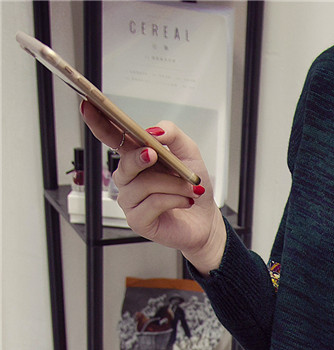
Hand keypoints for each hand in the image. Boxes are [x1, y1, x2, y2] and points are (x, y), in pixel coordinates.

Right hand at [79, 101, 226, 272]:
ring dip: (173, 184)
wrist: (205, 219)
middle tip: (156, 155)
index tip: (88, 106)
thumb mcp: (189, 153)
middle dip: (142, 158)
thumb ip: (172, 134)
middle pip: (125, 163)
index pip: (113, 138)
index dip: (100, 123)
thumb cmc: (193, 186)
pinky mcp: (138, 220)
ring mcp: (131, 200)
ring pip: (144, 184)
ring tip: (189, 189)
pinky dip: (174, 200)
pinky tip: (185, 201)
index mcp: (136, 158)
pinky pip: (153, 204)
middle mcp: (130, 179)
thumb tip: (153, 131)